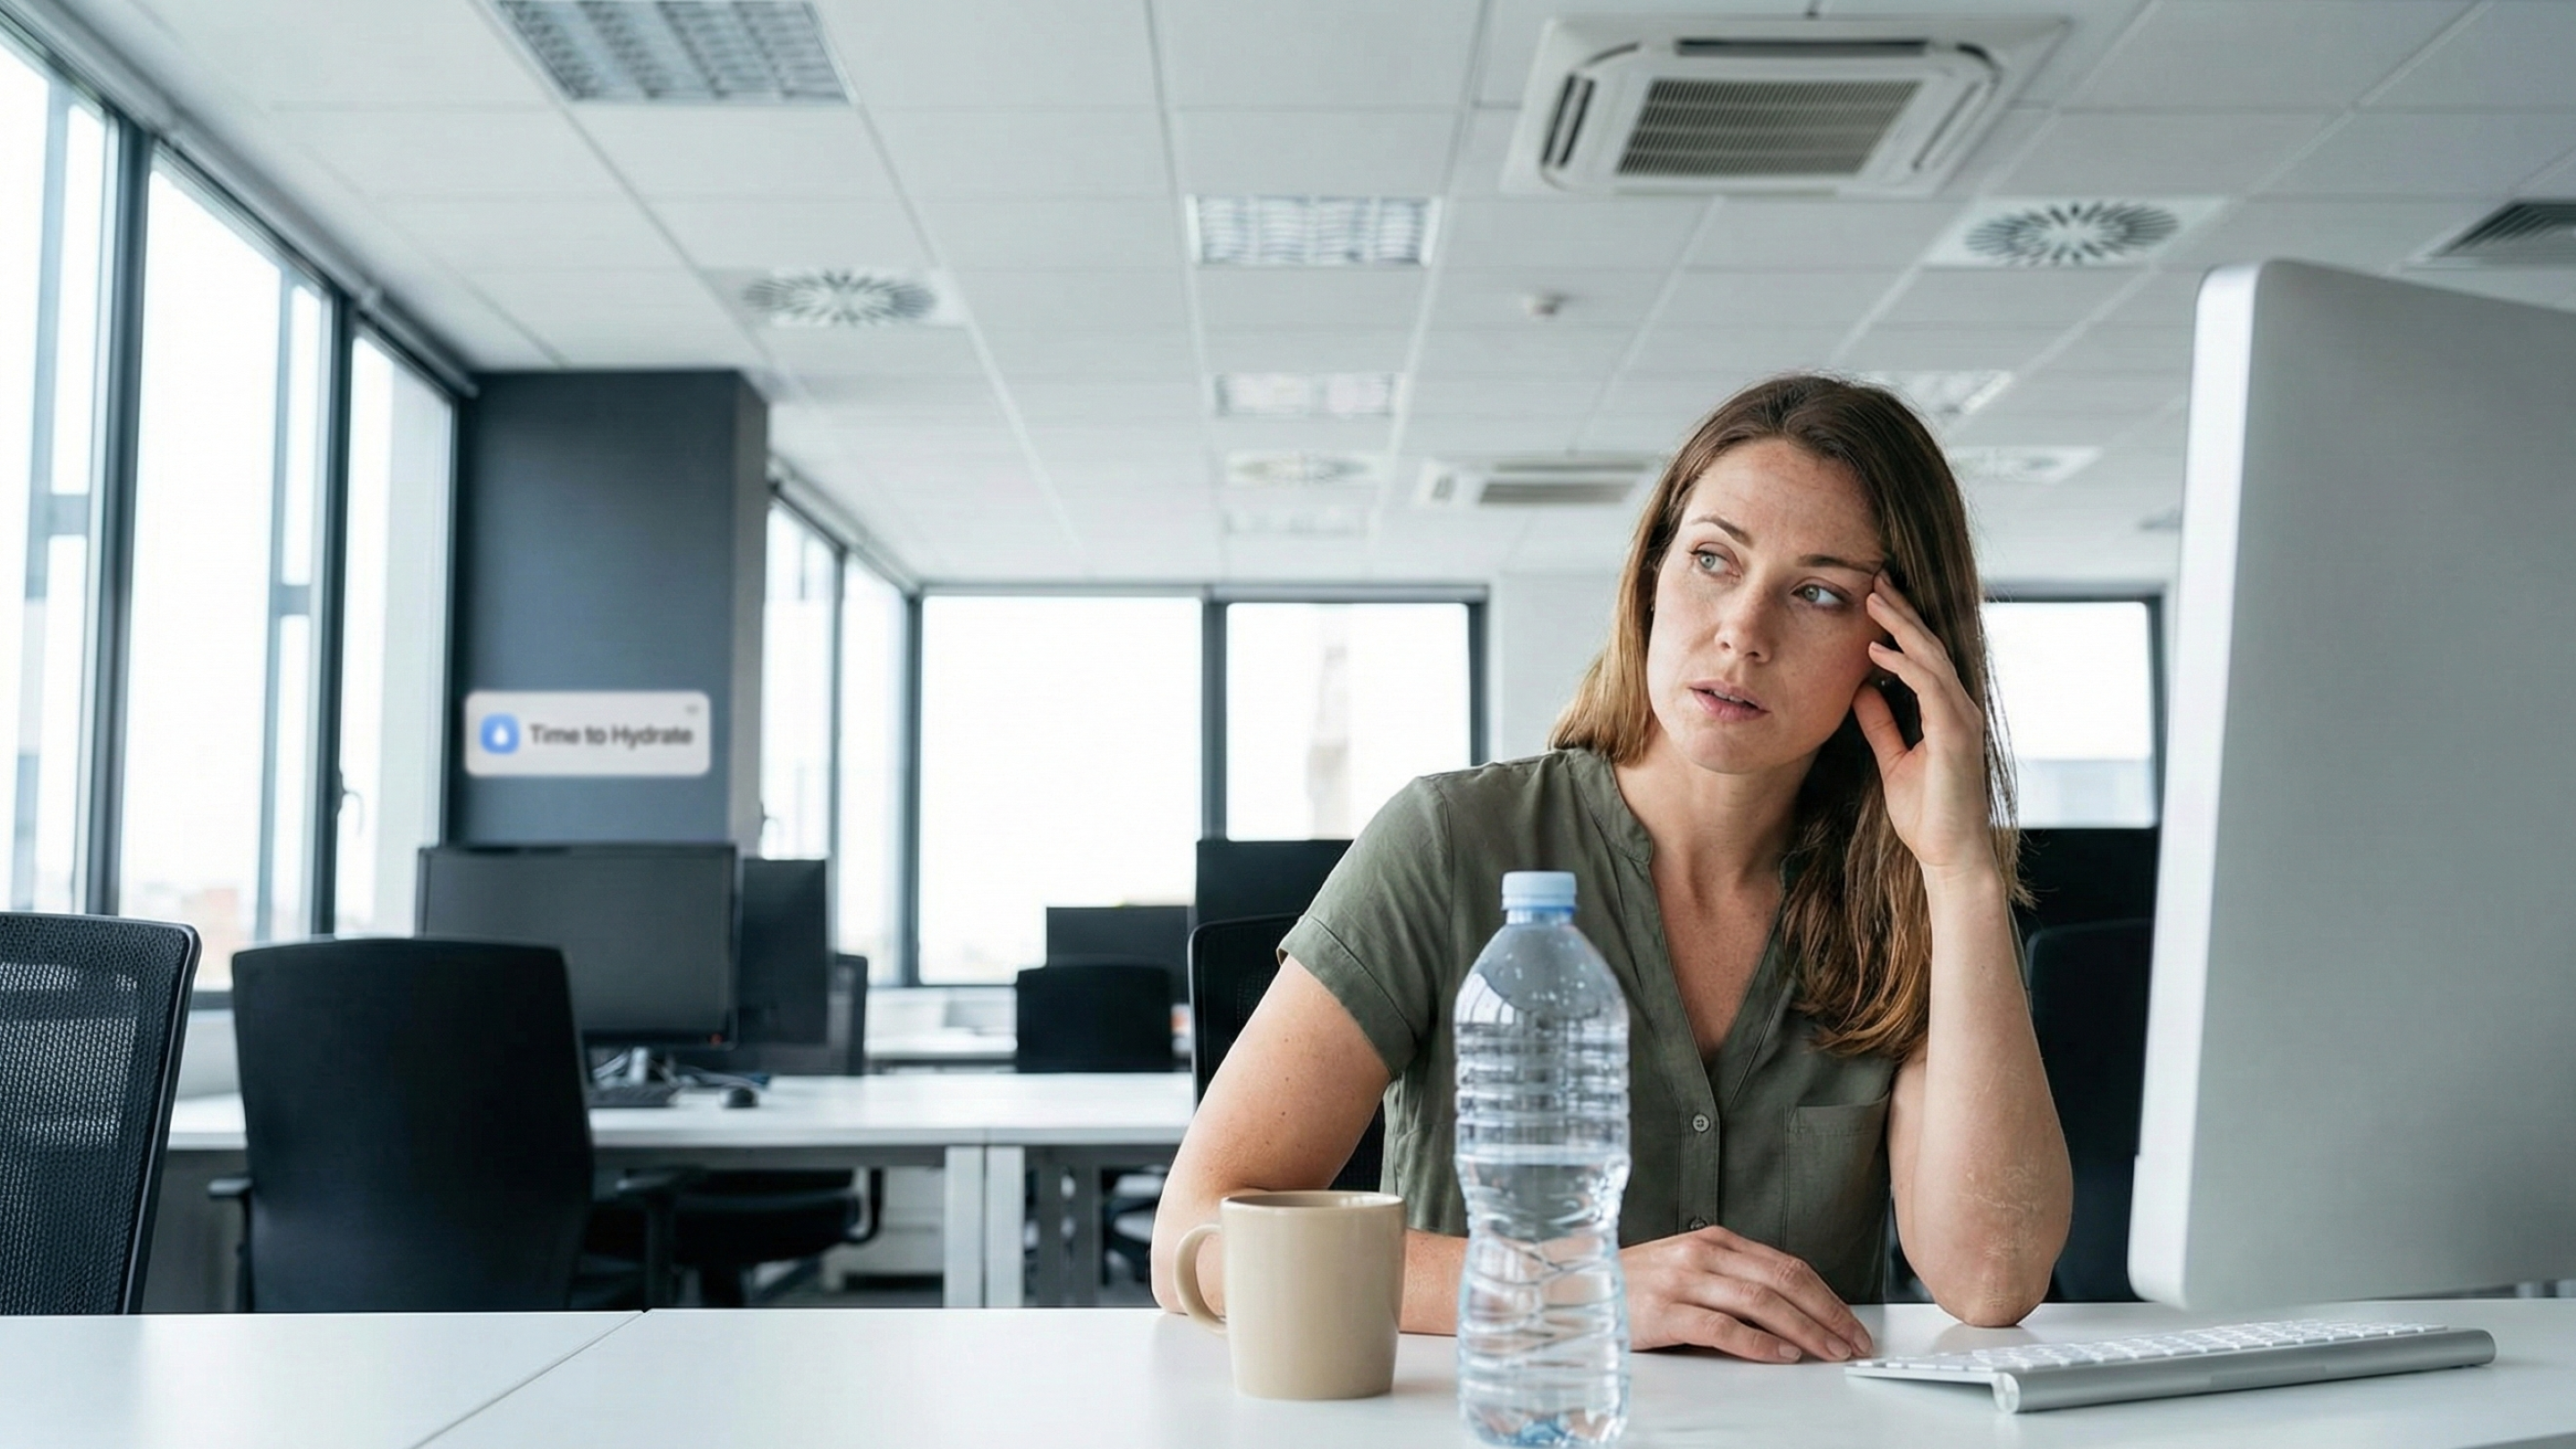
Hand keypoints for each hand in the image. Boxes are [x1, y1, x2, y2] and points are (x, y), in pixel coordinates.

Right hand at [1621, 1225, 1873, 1361]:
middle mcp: (1703, 1254)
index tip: (1849, 1322)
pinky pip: (1721, 1327)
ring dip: (1803, 1329)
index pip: (1787, 1264)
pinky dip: (1757, 1342)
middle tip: (1851, 1340)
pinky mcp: (1665, 1310)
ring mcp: (1683, 1280)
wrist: (1576, 1285)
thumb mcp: (1688, 1269)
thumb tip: (1789, 1311)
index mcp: (1715, 1240)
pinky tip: (1779, 1354)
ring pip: (1761, 1301)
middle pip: (1782, 1279)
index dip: (1826, 1295)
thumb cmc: (1635, 1284)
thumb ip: (1732, 1280)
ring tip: (1828, 1350)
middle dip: (1826, 1313)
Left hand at [1852, 575, 1993, 883]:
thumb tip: (1862, 689)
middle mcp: (1959, 708)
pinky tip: (1878, 651)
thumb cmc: (1925, 813)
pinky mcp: (1956, 735)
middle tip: (1875, 578)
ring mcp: (1962, 719)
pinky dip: (1904, 665)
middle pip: (1930, 647)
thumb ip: (1882, 724)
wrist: (1948, 855)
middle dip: (1902, 611)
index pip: (1923, 657)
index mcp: (1946, 712)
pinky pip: (1931, 688)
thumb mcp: (1893, 759)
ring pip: (1932, 658)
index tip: (1874, 598)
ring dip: (1902, 626)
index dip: (1901, 626)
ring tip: (1874, 598)